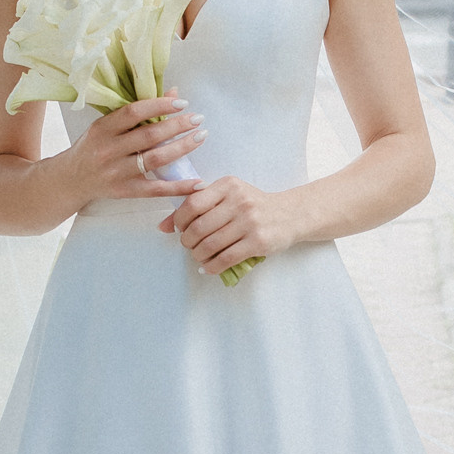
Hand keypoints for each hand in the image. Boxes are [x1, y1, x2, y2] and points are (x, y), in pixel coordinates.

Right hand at [66, 92, 205, 206]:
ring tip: (200, 137)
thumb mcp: (107, 126)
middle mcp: (108, 150)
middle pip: (149, 136)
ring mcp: (116, 173)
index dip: (159, 106)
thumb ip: (137, 112)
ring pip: (155, 159)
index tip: (182, 102)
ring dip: (182, 148)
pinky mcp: (125, 191)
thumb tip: (174, 93)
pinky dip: (178, 187)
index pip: (134, 112)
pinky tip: (197, 183)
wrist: (70, 180)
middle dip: (177, 126)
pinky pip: (156, 189)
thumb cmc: (93, 147)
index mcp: (103, 128)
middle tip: (198, 119)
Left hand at [164, 173, 286, 279]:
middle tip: (189, 246)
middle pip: (198, 227)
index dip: (179, 221)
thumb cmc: (253, 206)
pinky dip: (212, 266)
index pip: (192, 204)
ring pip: (210, 245)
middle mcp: (239, 201)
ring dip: (198, 255)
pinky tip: (208, 267)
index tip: (180, 229)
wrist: (290, 214)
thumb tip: (162, 226)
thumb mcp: (227, 197)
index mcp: (228, 185)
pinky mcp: (259, 242)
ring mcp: (250, 222)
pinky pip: (226, 258)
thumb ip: (196, 206)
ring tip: (199, 256)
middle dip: (187, 241)